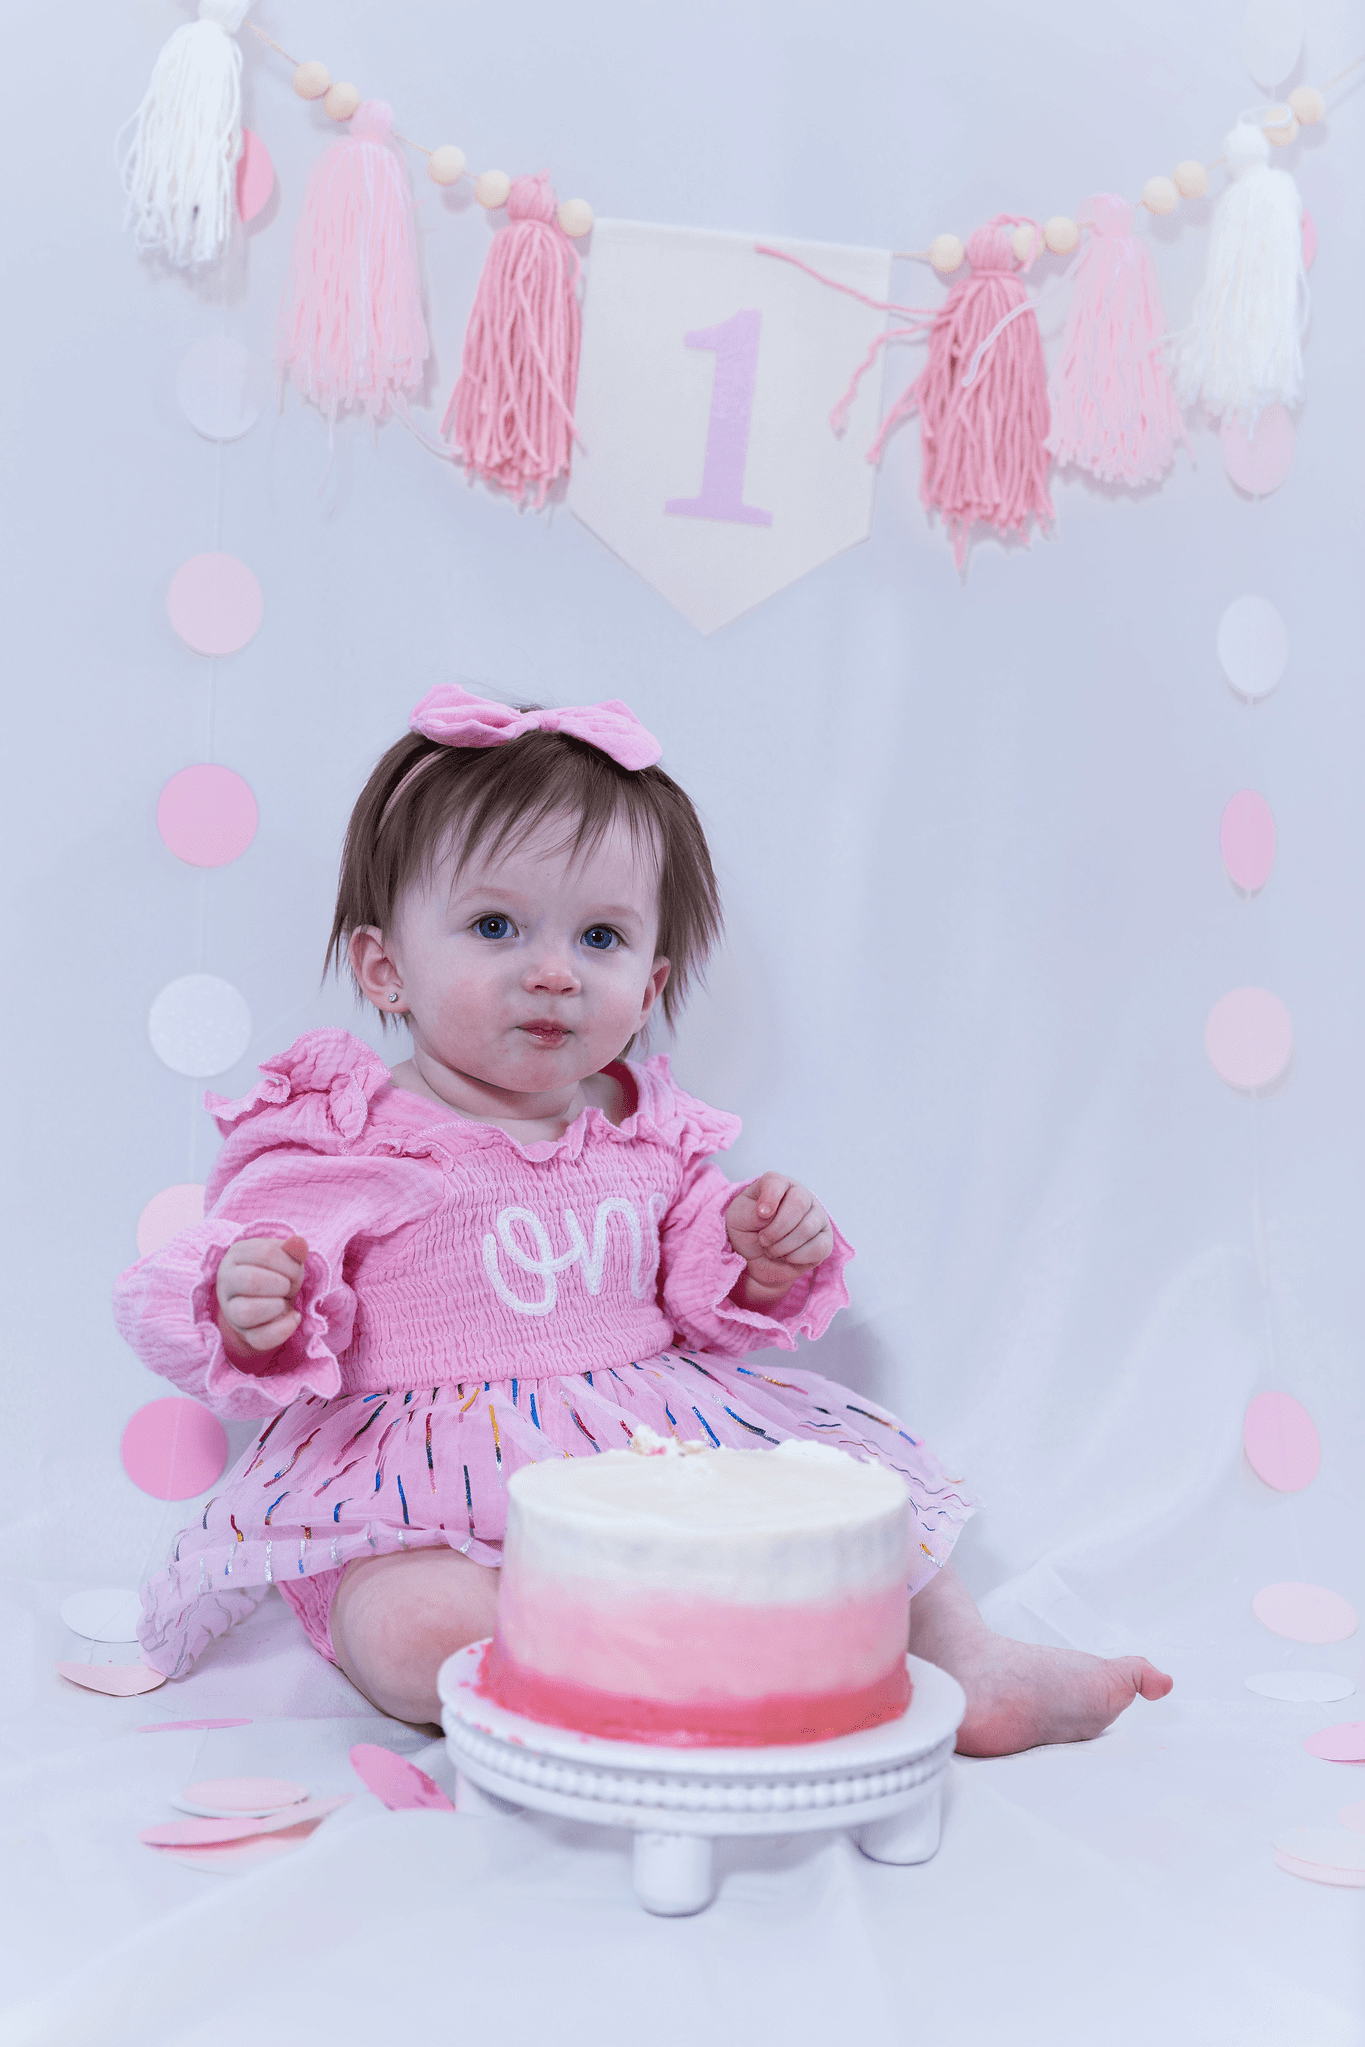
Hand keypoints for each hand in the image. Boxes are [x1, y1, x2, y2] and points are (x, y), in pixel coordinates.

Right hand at [216, 1234, 308, 1364]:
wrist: (267, 1300)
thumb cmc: (275, 1273)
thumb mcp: (284, 1257)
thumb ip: (293, 1250)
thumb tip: (299, 1243)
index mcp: (236, 1255)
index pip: (263, 1252)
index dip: (287, 1262)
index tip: (296, 1268)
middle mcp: (226, 1281)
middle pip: (250, 1281)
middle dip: (280, 1283)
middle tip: (289, 1285)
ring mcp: (231, 1310)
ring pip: (245, 1313)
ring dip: (276, 1306)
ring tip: (284, 1301)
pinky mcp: (244, 1334)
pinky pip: (259, 1338)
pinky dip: (283, 1329)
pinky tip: (294, 1317)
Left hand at [726, 1174, 833, 1306]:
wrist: (756, 1258)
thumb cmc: (747, 1230)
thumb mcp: (738, 1219)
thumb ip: (750, 1214)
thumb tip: (768, 1216)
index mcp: (778, 1185)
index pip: (777, 1182)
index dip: (769, 1198)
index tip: (761, 1214)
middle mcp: (801, 1196)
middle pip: (798, 1204)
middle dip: (776, 1228)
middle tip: (763, 1240)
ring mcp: (817, 1217)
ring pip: (807, 1228)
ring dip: (783, 1246)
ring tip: (771, 1249)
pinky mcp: (825, 1240)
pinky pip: (819, 1247)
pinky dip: (797, 1256)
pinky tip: (787, 1256)